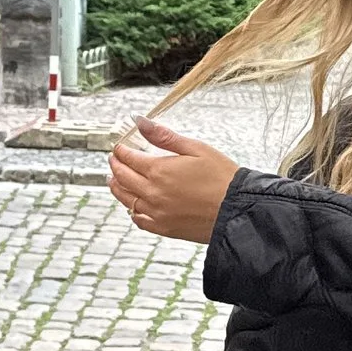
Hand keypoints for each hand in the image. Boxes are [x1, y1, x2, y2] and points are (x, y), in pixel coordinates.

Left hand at [108, 117, 238, 244]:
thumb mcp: (196, 148)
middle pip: (123, 178)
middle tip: (114, 160)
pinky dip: (132, 211)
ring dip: (117, 187)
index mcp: (159, 171)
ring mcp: (157, 213)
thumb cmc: (222, 178)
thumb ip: (164, 136)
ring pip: (126, 199)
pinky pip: (139, 220)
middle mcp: (153, 193)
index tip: (119, 146)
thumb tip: (141, 122)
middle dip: (116, 166)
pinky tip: (132, 206)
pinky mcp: (165, 228)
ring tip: (114, 180)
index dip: (121, 151)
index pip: (129, 158)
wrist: (237, 210)